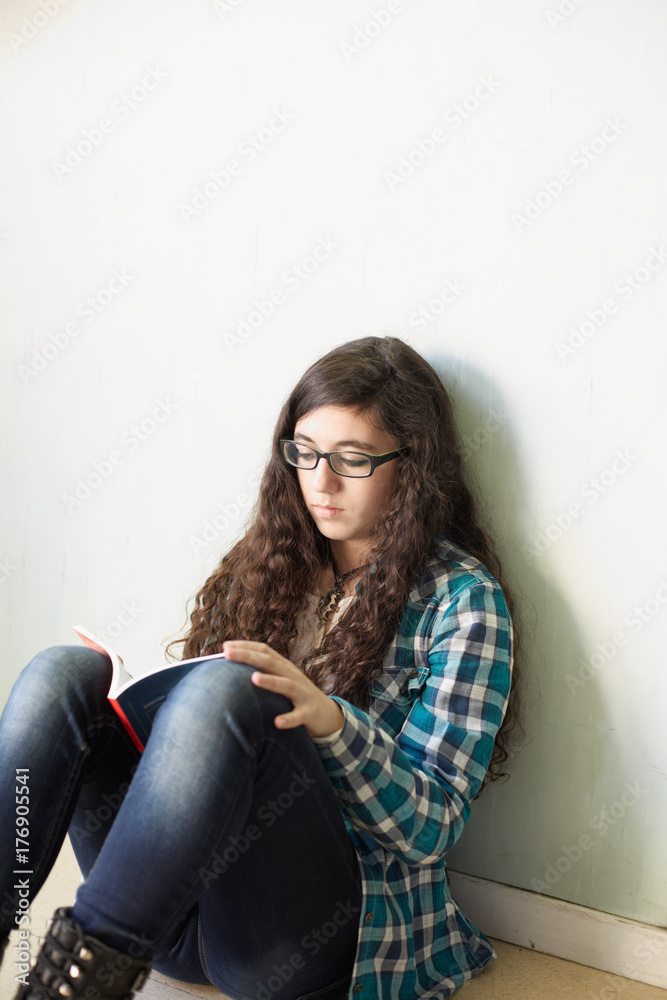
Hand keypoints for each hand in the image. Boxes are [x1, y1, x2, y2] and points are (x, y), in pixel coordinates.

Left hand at [221, 640, 343, 737]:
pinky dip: (289, 719)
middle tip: (227, 654)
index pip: (264, 651)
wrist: (327, 715)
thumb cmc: (295, 698)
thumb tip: (228, 675)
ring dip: (271, 681)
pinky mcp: (309, 712)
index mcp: (284, 667)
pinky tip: (277, 722)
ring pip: (287, 685)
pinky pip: (299, 715)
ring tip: (254, 678)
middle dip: (248, 656)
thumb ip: (262, 675)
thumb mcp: (281, 682)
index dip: (246, 646)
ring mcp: (302, 693)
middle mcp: (293, 676)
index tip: (225, 646)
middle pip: (270, 662)